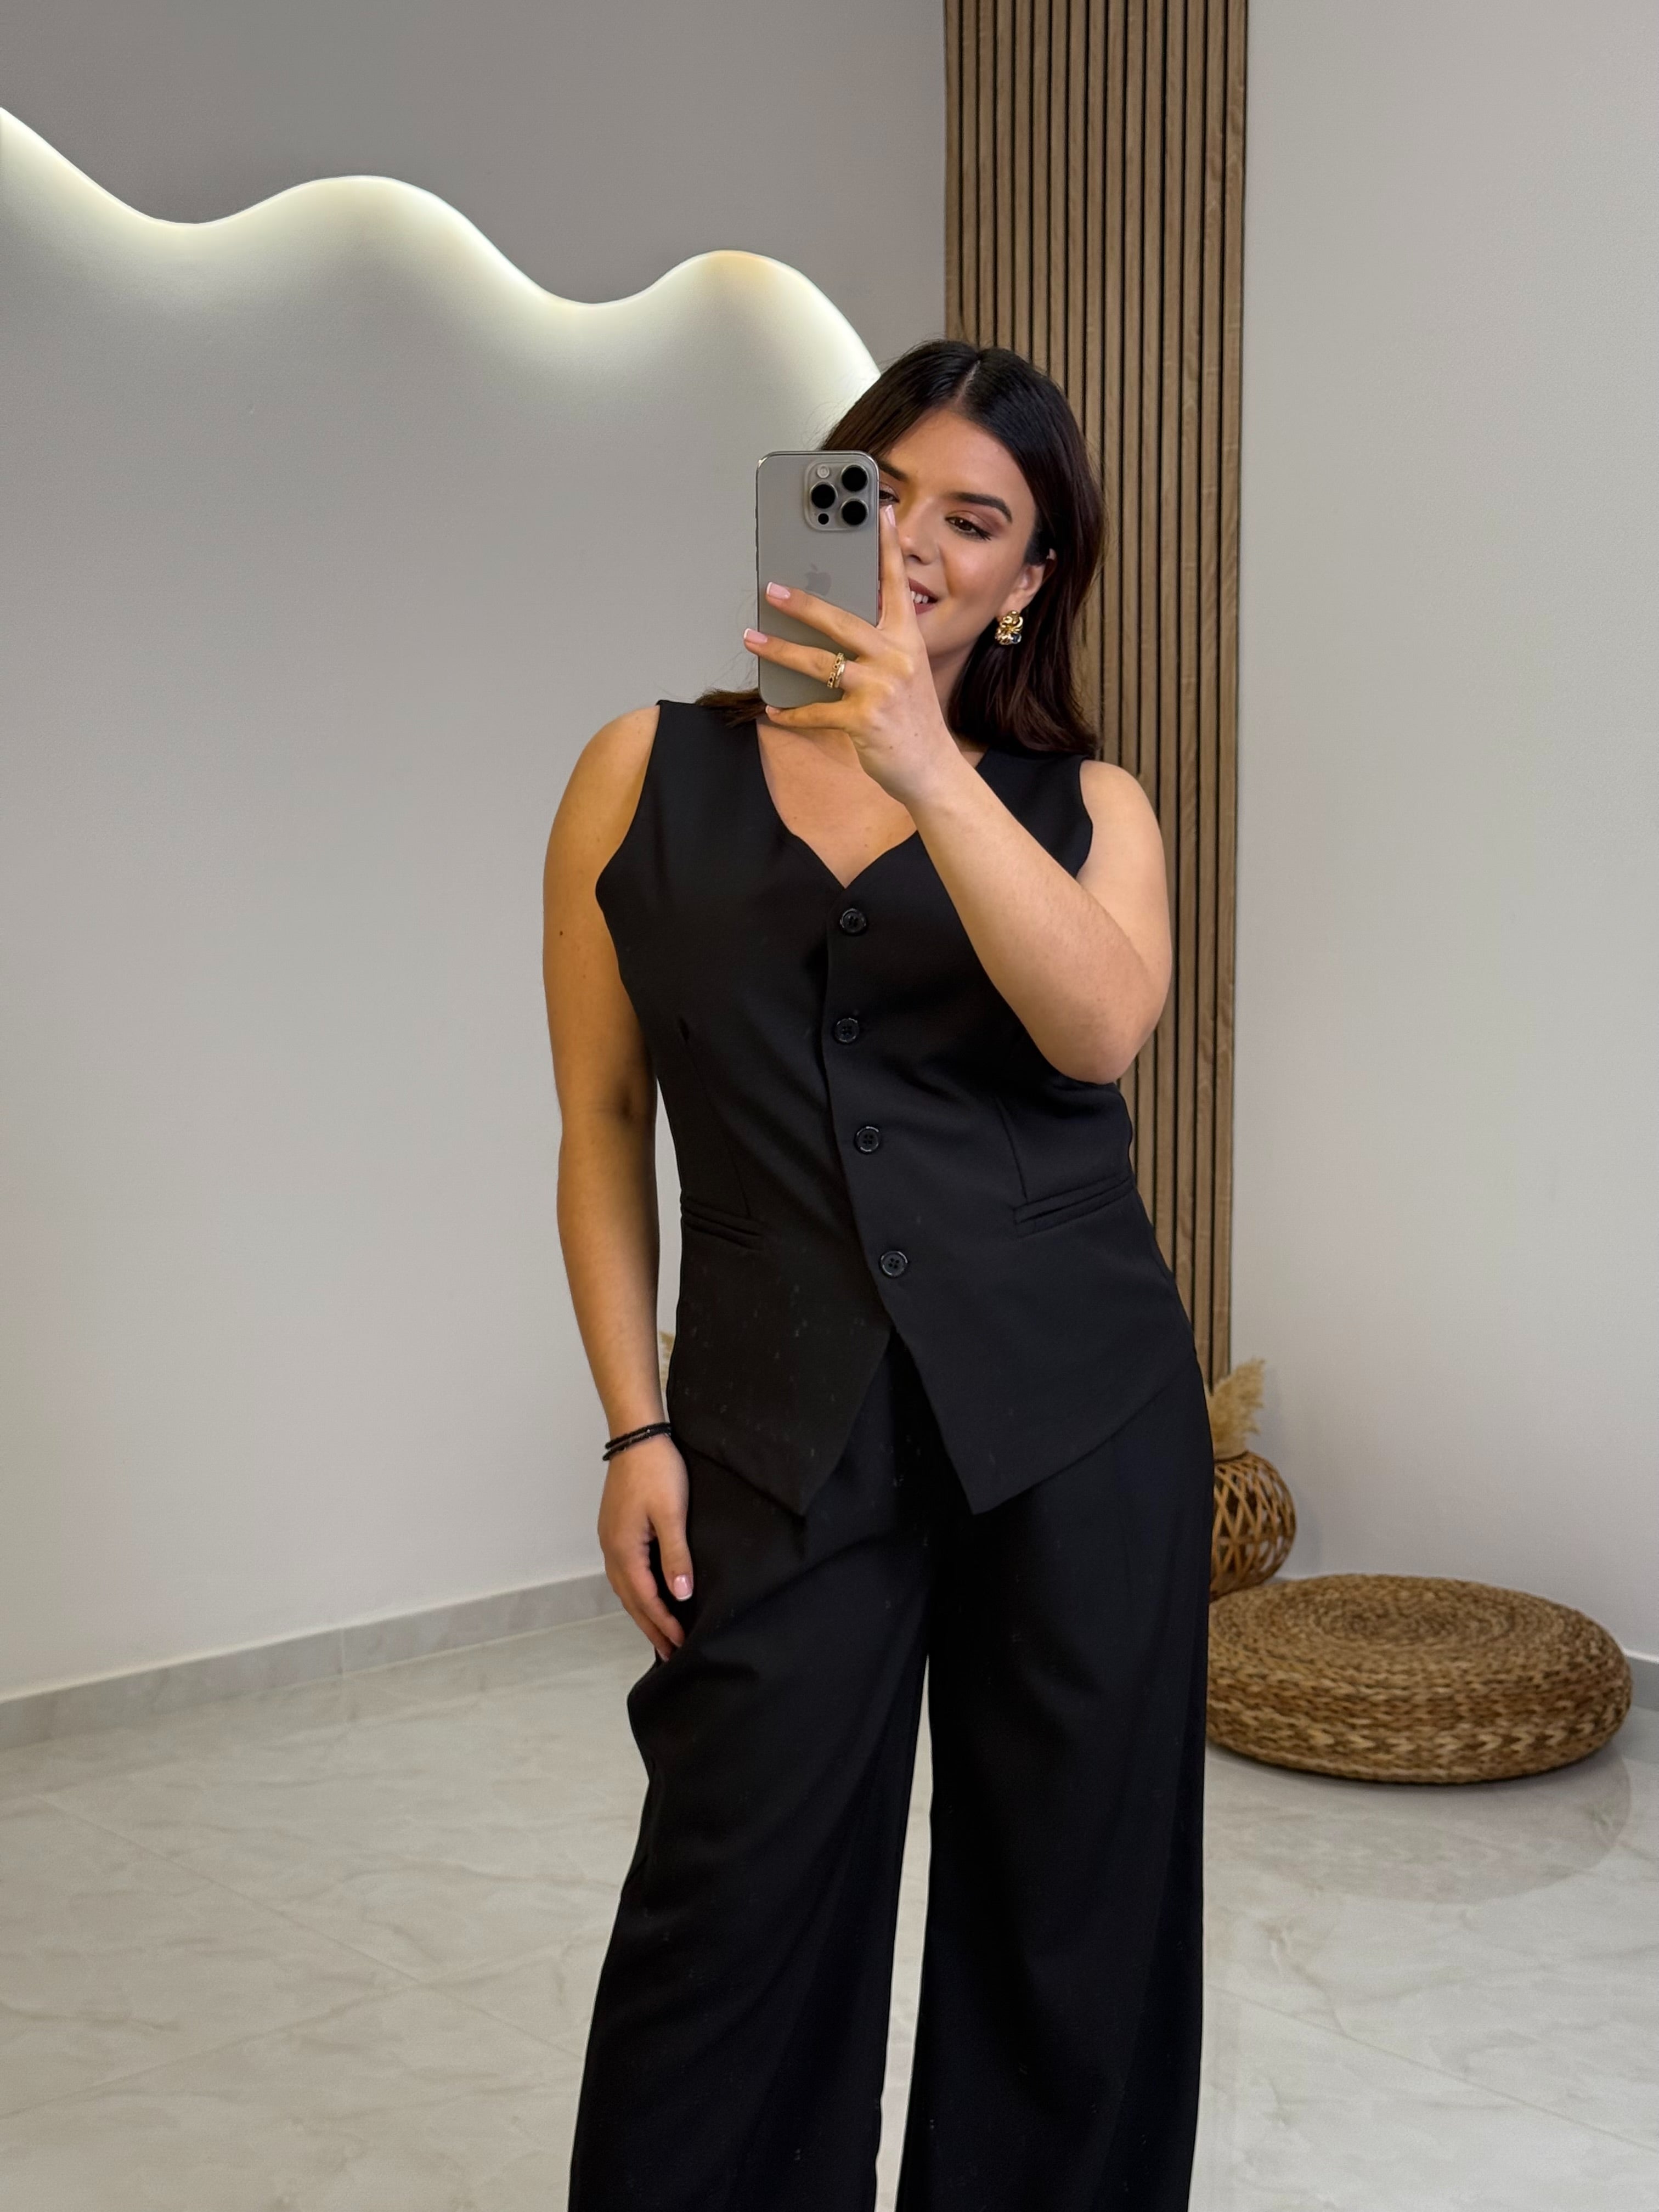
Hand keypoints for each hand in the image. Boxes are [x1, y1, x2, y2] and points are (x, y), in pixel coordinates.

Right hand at [597, 1434, 693, 1659]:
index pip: (645, 1599)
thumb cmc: (657, 1470)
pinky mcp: (616, 1529)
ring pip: (625, 1587)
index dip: (663, 1624)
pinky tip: (649, 1594)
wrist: (637, 1436)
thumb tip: (680, 1595)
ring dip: (642, 1611)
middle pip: (630, 1599)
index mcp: (624, 1549)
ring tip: (660, 1632)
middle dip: (650, 1627)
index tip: (681, 1645)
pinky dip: (637, 1591)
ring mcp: (611, 1539)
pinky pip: (625, 1572)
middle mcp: (612, 1549)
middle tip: (669, 1653)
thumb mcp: (672, 1513)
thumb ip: (676, 1556)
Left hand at [744, 505, 961, 807]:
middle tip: (771, 589)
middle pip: (841, 620)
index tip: (878, 510)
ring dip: (780, 651)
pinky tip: (775, 708)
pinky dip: (792, 712)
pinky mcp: (865, 720)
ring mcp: (881, 689)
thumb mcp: (905, 673)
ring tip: (751, 639)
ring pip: (819, 662)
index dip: (887, 547)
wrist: (932, 770)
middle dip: (802, 603)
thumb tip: (834, 626)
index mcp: (908, 640)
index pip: (897, 585)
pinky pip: (817, 711)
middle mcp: (896, 658)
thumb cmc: (912, 720)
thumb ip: (880, 646)